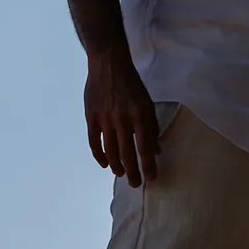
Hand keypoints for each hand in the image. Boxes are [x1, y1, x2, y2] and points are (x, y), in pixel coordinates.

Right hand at [84, 51, 160, 186]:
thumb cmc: (131, 84)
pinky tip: (105, 164)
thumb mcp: (147, 103)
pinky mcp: (91, 117)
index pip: (145, 147)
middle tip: (135, 184)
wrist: (108, 64)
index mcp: (140, 115)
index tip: (151, 178)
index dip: (148, 165)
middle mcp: (122, 119)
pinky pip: (94, 142)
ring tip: (121, 174)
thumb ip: (151, 126)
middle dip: (133, 172)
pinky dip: (99, 156)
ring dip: (117, 166)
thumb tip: (156, 150)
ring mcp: (105, 119)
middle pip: (128, 153)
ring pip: (110, 151)